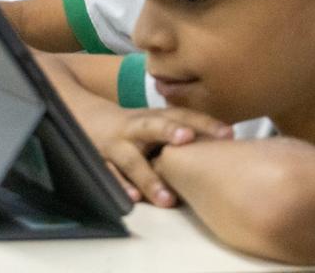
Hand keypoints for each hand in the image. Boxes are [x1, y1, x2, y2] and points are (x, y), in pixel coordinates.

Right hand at [92, 106, 231, 206]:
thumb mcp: (155, 123)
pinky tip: (133, 198)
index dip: (203, 123)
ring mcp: (117, 146)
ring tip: (167, 199)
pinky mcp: (100, 162)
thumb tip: (229, 150)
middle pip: (153, 127)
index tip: (228, 134)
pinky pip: (110, 176)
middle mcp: (136, 129)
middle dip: (169, 130)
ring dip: (149, 179)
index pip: (181, 116)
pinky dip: (120, 187)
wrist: (85, 118)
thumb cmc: (134, 128)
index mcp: (154, 117)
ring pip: (132, 162)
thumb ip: (184, 133)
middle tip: (187, 138)